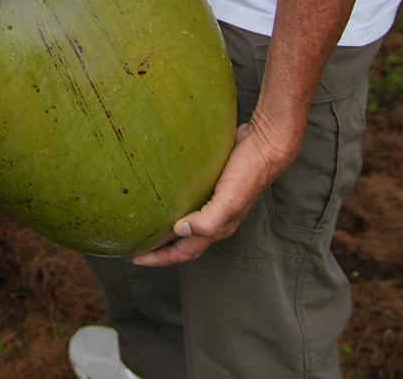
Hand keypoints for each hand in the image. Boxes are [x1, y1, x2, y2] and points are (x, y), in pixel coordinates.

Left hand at [132, 119, 297, 266]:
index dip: (160, 258)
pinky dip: (173, 205)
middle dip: (160, 250)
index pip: (184, 252)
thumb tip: (180, 231)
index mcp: (218, 227)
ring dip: (166, 230)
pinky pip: (189, 201)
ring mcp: (214, 202)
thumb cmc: (249, 173)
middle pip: (184, 243)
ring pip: (186, 223)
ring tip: (146, 226)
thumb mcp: (229, 201)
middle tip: (136, 247)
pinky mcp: (211, 184)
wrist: (265, 145)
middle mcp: (215, 219)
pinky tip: (163, 196)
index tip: (137, 258)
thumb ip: (208, 221)